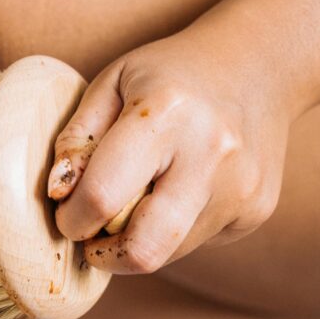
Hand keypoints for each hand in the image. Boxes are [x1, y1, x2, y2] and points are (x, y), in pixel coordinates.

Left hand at [47, 31, 289, 273]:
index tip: (67, 213)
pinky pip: (196, 242)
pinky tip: (180, 187)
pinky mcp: (258, 209)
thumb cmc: (170, 73)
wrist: (261, 62)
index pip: (102, 197)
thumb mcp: (111, 83)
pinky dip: (173, 228)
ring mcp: (242, 187)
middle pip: (145, 250)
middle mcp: (212, 154)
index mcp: (166, 114)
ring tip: (138, 197)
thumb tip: (58, 193)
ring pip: (168, 253)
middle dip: (106, 256)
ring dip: (138, 239)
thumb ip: (76, 138)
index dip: (72, 219)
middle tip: (93, 234)